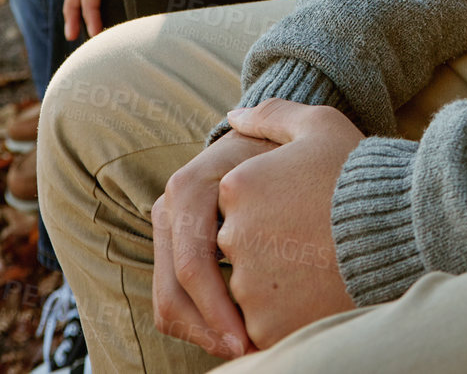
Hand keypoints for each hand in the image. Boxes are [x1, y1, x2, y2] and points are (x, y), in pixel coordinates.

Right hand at [153, 129, 277, 360]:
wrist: (273, 149)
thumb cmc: (295, 147)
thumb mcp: (297, 128)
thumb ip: (274, 117)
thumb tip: (237, 118)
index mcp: (191, 185)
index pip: (193, 262)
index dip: (219, 307)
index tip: (251, 337)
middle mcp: (170, 208)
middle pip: (173, 290)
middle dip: (209, 329)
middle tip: (249, 351)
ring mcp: (169, 232)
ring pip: (168, 304)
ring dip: (203, 334)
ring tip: (247, 350)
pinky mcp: (177, 251)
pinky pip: (176, 302)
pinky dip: (202, 327)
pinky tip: (241, 336)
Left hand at [216, 101, 362, 349]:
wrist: (399, 230)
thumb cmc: (357, 173)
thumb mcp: (320, 126)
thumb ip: (272, 115)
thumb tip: (234, 115)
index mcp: (239, 185)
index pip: (236, 199)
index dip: (272, 202)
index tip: (302, 204)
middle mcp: (233, 235)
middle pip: (238, 243)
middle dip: (269, 242)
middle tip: (313, 233)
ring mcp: (248, 284)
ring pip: (249, 285)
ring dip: (275, 279)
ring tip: (319, 262)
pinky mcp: (266, 324)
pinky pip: (263, 321)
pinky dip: (285, 311)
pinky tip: (318, 290)